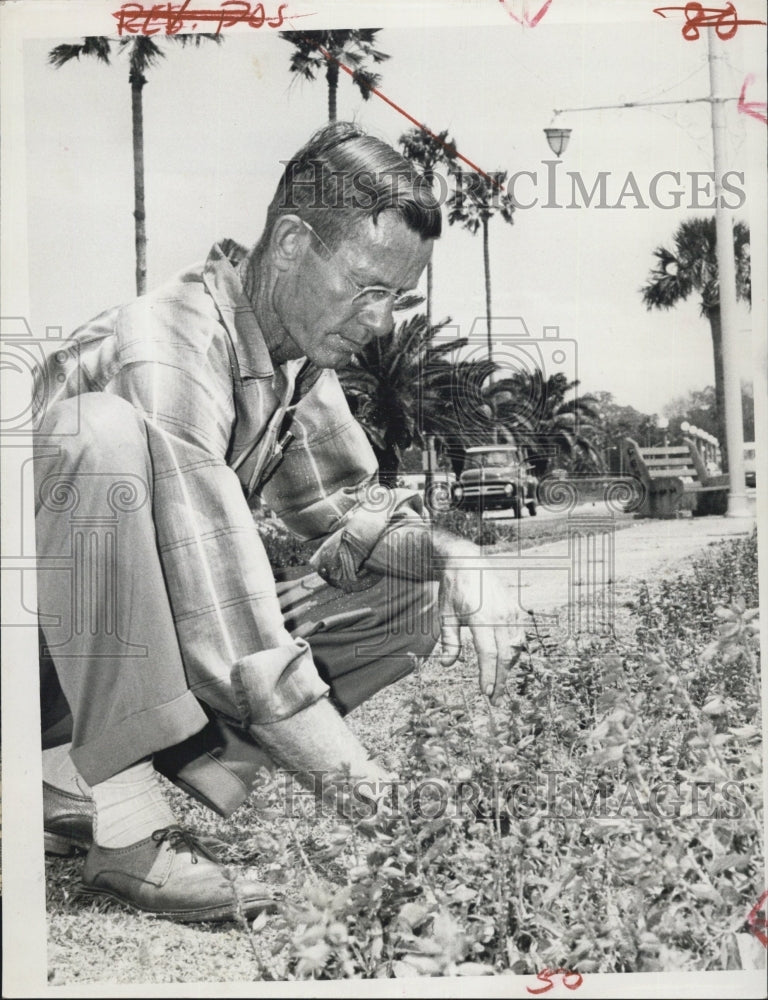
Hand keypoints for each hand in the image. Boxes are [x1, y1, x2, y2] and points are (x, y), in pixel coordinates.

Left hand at [437, 560, 526, 704]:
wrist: (467, 562)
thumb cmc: (453, 590)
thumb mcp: (445, 615)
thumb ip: (449, 642)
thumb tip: (448, 665)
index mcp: (481, 616)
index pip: (488, 653)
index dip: (488, 675)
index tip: (486, 694)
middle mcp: (500, 614)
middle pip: (505, 655)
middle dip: (501, 680)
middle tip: (495, 701)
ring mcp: (512, 611)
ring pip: (515, 648)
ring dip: (509, 669)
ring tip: (499, 686)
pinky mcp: (517, 609)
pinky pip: (520, 637)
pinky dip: (514, 653)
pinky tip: (506, 664)